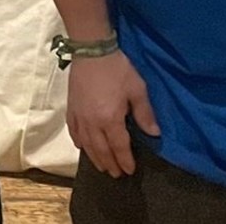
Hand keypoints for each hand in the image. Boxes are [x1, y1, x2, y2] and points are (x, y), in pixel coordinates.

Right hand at [67, 51, 160, 178]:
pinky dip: (79, 142)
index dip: (125, 160)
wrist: (92, 50)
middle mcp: (92, 123)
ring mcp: (79, 117)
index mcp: (110, 119)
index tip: (130, 170)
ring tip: (102, 166)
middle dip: (110, 164)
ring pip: (86, 144)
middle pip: (101, 150)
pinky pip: (73, 131)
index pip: (119, 147)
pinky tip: (82, 146)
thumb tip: (154, 133)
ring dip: (94, 158)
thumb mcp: (137, 89)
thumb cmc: (117, 69)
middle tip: (116, 174)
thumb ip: (144, 113)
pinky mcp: (71, 109)